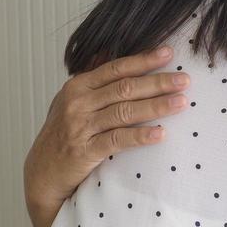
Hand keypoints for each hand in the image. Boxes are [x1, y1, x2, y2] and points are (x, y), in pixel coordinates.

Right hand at [23, 47, 189, 226]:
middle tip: (184, 79)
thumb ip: (92, 80)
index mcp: (77, 87)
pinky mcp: (85, 151)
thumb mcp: (70, 101)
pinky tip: (160, 133)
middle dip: (158, 82)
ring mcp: (81, 127)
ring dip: (156, 106)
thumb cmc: (62, 134)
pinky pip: (118, 140)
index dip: (143, 60)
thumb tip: (108, 53)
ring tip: (182, 102)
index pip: (115, 68)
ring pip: (125, 111)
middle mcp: (78, 103)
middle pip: (125, 88)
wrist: (42, 173)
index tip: (168, 54)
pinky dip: (140, 136)